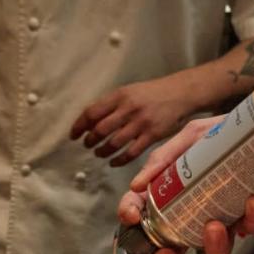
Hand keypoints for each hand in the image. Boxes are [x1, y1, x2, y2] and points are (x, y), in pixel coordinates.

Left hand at [70, 72, 197, 167]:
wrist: (180, 93)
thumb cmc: (151, 93)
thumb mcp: (129, 92)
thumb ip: (112, 105)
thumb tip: (89, 121)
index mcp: (120, 96)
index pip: (92, 112)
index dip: (79, 126)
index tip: (73, 135)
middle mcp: (128, 109)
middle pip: (100, 130)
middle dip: (90, 141)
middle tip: (88, 145)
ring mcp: (141, 123)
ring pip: (114, 143)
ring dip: (102, 151)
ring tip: (99, 153)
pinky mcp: (152, 136)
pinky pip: (131, 153)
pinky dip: (118, 160)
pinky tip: (113, 162)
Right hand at [117, 117, 253, 253]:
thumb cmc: (235, 132)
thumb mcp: (195, 135)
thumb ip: (166, 157)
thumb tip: (137, 183)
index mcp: (179, 190)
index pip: (147, 209)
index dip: (133, 217)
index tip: (131, 218)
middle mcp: (200, 208)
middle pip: (176, 244)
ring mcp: (228, 216)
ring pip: (215, 247)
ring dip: (212, 243)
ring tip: (214, 225)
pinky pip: (251, 227)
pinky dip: (252, 216)